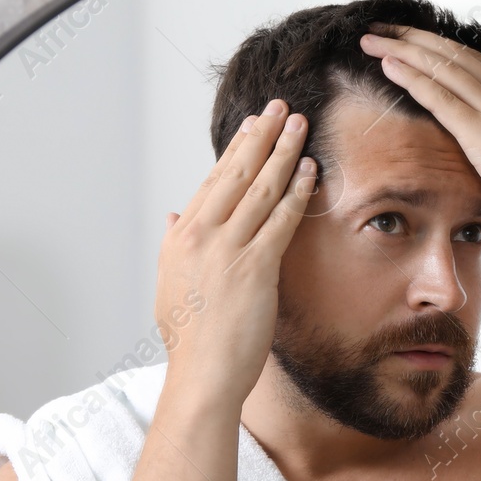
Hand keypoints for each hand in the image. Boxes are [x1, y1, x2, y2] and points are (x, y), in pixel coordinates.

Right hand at [154, 101, 313, 406]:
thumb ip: (172, 245)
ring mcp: (228, 249)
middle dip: (261, 136)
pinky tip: (310, 170)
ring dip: (283, 152)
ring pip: (259, 188)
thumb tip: (172, 216)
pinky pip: (280, 219)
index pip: (212, 182)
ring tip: (300, 126)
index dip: (235, 150)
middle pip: (235, 173)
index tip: (252, 126)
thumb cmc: (190, 339)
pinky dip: (296, 191)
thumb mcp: (170, 285)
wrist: (202, 373)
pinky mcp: (255, 267)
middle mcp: (201, 235)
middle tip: (279, 107)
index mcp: (181, 237)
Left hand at [358, 25, 480, 246]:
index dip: (441, 49)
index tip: (416, 41)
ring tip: (374, 39)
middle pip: (455, 55)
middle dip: (416, 37)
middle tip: (384, 27)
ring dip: (404, 49)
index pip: (476, 62)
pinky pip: (440, 97)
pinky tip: (388, 66)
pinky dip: (412, 77)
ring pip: (443, 67)